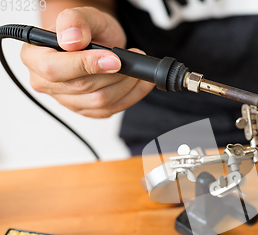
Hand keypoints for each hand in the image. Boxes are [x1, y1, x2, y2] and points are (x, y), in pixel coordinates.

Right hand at [20, 7, 154, 117]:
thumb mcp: (84, 15)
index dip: (86, 65)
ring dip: (126, 85)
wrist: (96, 41)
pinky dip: (130, 96)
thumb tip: (72, 40)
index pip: (55, 70)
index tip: (114, 59)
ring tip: (135, 68)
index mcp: (34, 57)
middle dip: (114, 74)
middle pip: (83, 88)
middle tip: (131, 59)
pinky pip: (110, 110)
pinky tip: (137, 82)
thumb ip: (75, 21)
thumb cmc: (86, 29)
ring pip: (100, 102)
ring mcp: (65, 99)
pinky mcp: (85, 110)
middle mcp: (45, 82)